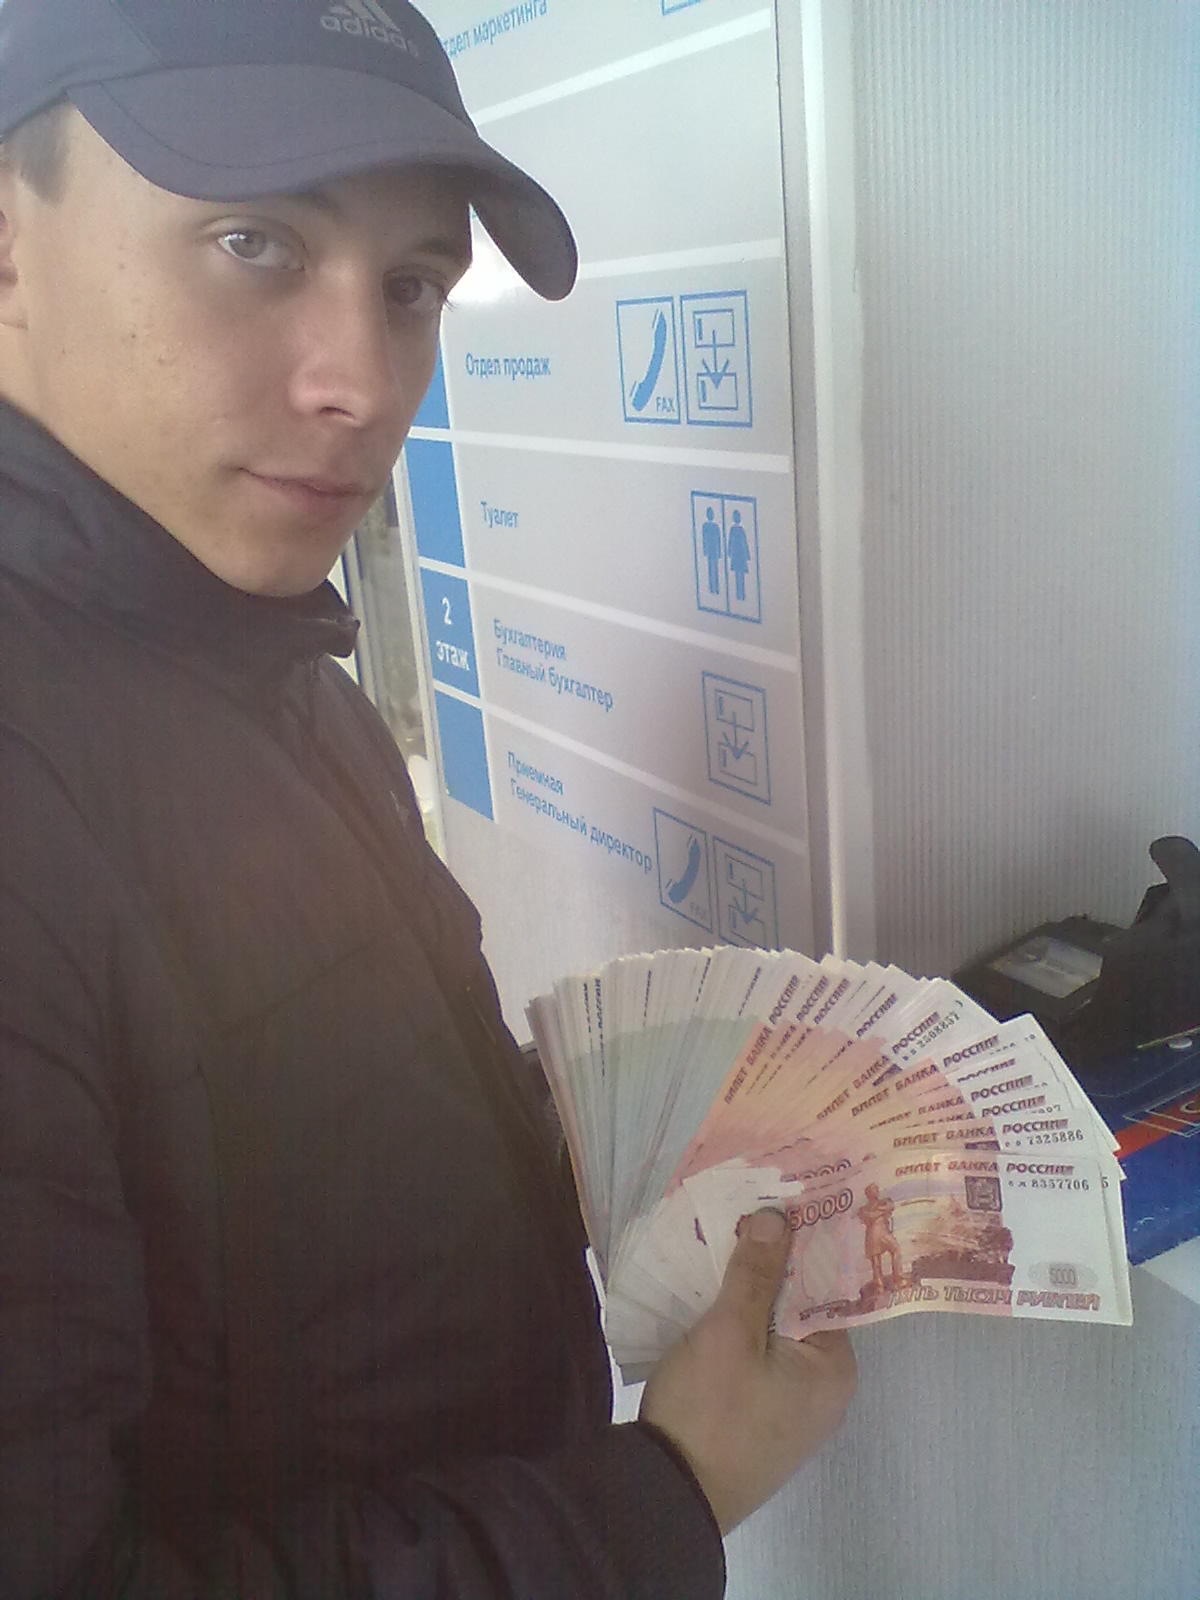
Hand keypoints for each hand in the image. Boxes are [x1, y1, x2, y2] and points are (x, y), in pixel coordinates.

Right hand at [639, 1207, 856, 1533]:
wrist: (667, 1498)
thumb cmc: (710, 1410)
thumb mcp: (729, 1332)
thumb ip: (756, 1272)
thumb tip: (778, 1217)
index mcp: (834, 1369)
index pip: (829, 1287)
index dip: (802, 1243)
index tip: (777, 1201)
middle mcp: (826, 1392)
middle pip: (803, 1309)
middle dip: (772, 1267)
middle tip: (743, 1215)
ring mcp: (793, 1411)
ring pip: (776, 1334)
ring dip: (751, 1298)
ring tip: (723, 1248)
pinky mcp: (761, 1421)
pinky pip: (760, 1360)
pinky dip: (741, 1331)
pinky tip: (712, 1303)